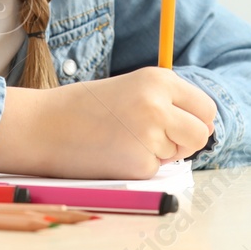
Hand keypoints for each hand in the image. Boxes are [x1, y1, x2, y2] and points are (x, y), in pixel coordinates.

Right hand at [0, 67, 216, 178]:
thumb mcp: (132, 88)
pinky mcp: (139, 164)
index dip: (196, 120)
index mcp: (160, 80)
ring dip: (161, 153)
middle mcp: (159, 104)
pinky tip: (114, 154)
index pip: (205, 107)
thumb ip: (166, 101)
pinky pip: (155, 170)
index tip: (181, 125)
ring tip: (125, 140)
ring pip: (180, 153)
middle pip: (201, 133)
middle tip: (159, 139)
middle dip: (187, 141)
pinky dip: (139, 167)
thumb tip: (203, 126)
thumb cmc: (86, 108)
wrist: (44, 127)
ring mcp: (150, 135)